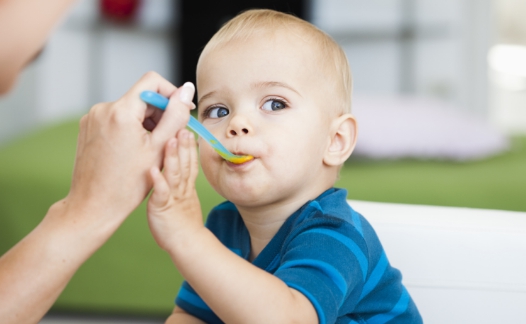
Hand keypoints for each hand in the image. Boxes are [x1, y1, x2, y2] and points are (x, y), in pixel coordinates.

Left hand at [64, 72, 194, 230]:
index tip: (181, 112)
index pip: (152, 81)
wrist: (94, 206)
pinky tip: (134, 150)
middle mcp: (103, 109)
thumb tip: (187, 90)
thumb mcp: (160, 148)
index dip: (172, 94)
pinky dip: (130, 127)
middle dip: (159, 112)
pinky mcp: (88, 127)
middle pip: (141, 95)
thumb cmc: (127, 184)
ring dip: (146, 121)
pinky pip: (116, 117)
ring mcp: (92, 117)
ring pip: (129, 107)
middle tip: (167, 138)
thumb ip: (175, 116)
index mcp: (121, 111)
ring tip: (150, 148)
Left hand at [147, 129, 202, 252]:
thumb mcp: (184, 192)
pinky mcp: (162, 206)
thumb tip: (179, 156)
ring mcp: (172, 195)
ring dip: (173, 156)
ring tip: (170, 140)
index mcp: (185, 181)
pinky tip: (152, 170)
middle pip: (184, 161)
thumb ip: (183, 173)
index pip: (189, 157)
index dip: (189, 143)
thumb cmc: (179, 218)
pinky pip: (160, 192)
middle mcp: (180, 185)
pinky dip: (157, 180)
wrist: (185, 242)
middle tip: (184, 125)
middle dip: (184, 143)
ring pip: (174, 172)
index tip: (187, 127)